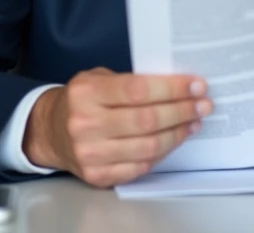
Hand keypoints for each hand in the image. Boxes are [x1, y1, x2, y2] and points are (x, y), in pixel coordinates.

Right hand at [23, 67, 211, 186]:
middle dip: (182, 110)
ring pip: (147, 146)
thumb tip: (179, 84)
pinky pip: (140, 166)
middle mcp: (85, 124)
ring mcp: (90, 153)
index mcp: (86, 93)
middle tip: (203, 104)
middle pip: (147, 120)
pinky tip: (174, 139)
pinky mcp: (97, 175)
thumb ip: (132, 80)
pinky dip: (162, 153)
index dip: (172, 88)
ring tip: (193, 121)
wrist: (50, 131)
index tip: (196, 85)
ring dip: (178, 133)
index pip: (138, 90)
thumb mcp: (98, 78)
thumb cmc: (82, 100)